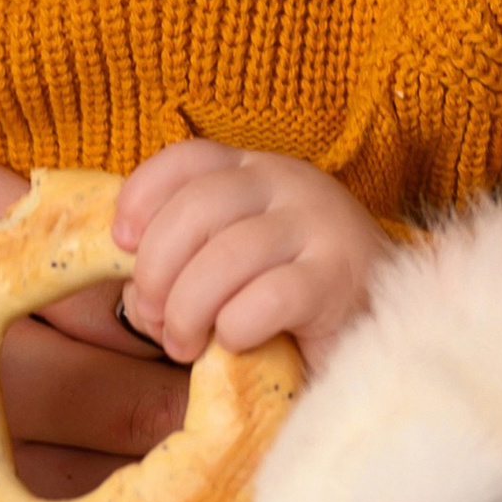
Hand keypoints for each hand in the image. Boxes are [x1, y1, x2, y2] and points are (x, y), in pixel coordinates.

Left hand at [114, 142, 388, 369]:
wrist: (380, 326)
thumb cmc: (291, 299)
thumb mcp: (236, 258)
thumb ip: (189, 254)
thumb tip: (132, 288)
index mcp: (259, 170)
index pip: (188, 157)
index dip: (141, 196)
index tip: (121, 245)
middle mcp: (291, 182)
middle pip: (197, 207)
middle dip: (157, 272)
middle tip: (156, 321)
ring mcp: (320, 225)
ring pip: (225, 256)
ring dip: (187, 311)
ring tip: (185, 345)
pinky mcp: (339, 278)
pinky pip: (265, 298)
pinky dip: (234, 328)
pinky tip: (238, 343)